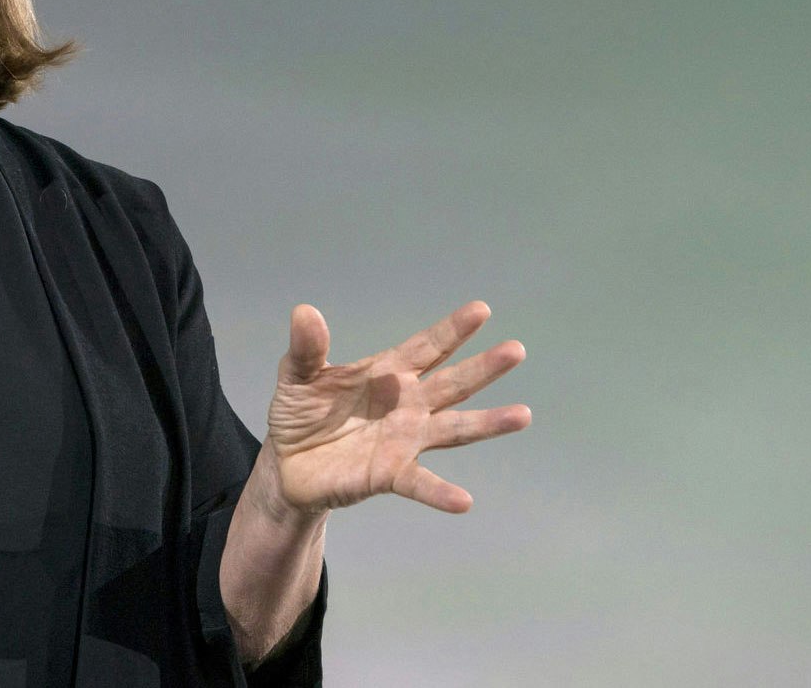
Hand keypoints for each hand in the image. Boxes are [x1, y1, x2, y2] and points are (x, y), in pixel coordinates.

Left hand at [263, 300, 529, 515]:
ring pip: (454, 429)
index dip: (452, 330)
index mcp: (388, 373)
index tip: (481, 310)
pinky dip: (441, 493)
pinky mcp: (391, 474)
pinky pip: (421, 483)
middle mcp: (407, 404)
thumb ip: (306, 347)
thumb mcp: (296, 375)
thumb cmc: (300, 413)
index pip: (427, 347)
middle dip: (484, 367)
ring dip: (488, 423)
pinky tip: (464, 501)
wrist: (288, 465)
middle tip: (516, 350)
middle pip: (452, 383)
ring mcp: (405, 440)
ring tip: (522, 415)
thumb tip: (304, 311)